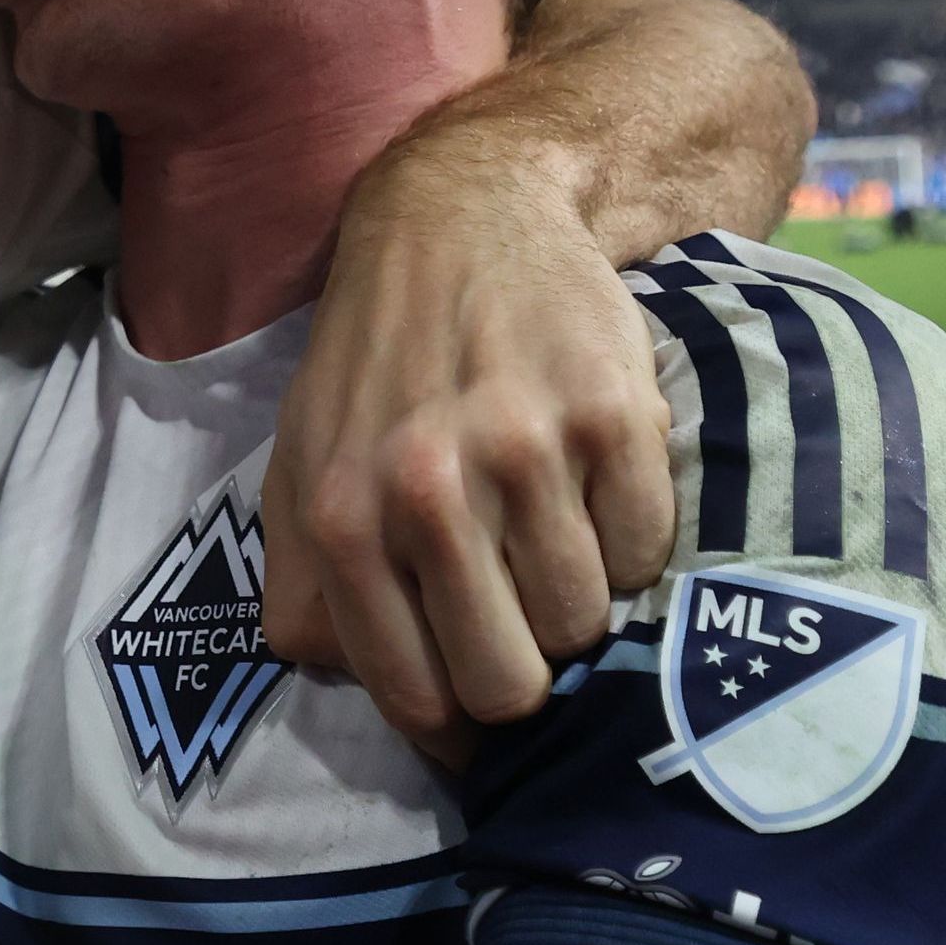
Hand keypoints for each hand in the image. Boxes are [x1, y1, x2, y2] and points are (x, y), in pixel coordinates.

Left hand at [261, 149, 676, 748]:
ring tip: (556, 538)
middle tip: (524, 620)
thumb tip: (353, 687)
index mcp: (340, 519)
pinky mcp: (613, 416)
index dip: (457, 727)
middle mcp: (426, 490)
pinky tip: (597, 490)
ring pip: (585, 622)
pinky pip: (647, 550)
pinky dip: (632, 541)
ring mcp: (525, 452)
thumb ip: (306, 591)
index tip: (479, 708)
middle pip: (511, 683)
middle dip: (526, 673)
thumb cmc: (375, 364)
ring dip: (581, 601)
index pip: (417, 697)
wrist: (463, 217)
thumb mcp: (298, 469)